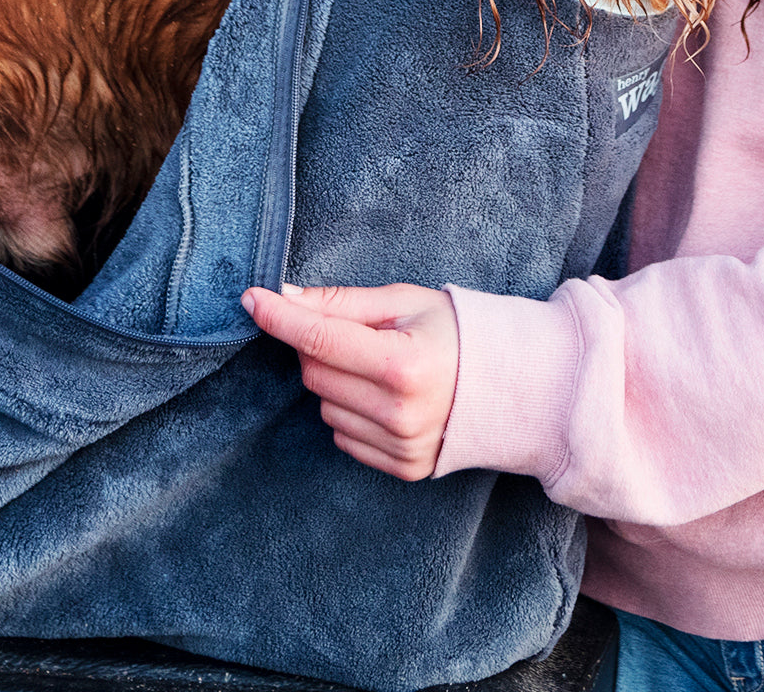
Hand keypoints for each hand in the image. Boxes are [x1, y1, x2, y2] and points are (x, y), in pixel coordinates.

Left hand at [241, 281, 457, 480]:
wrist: (510, 385)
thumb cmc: (456, 333)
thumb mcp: (404, 303)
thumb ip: (341, 302)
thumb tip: (284, 297)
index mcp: (403, 365)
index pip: (319, 339)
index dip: (280, 317)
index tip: (253, 299)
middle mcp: (400, 412)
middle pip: (315, 373)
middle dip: (317, 346)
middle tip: (353, 334)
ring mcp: (401, 445)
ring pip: (323, 407)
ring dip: (335, 382)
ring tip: (376, 368)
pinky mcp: (402, 467)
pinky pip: (342, 436)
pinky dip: (350, 412)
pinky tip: (383, 397)